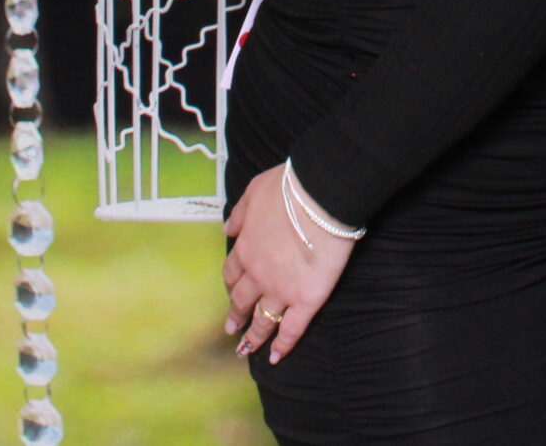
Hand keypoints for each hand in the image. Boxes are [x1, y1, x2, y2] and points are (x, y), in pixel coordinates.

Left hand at [221, 163, 356, 362]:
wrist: (319, 197)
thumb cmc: (289, 188)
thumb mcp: (254, 191)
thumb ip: (239, 213)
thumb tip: (226, 230)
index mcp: (246, 247)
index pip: (232, 273)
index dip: (230, 285)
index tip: (230, 294)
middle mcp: (258, 273)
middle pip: (242, 300)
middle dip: (236, 315)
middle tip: (232, 329)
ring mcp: (281, 290)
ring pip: (262, 319)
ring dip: (253, 336)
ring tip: (246, 349)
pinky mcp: (306, 300)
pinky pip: (292, 329)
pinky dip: (283, 345)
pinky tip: (277, 358)